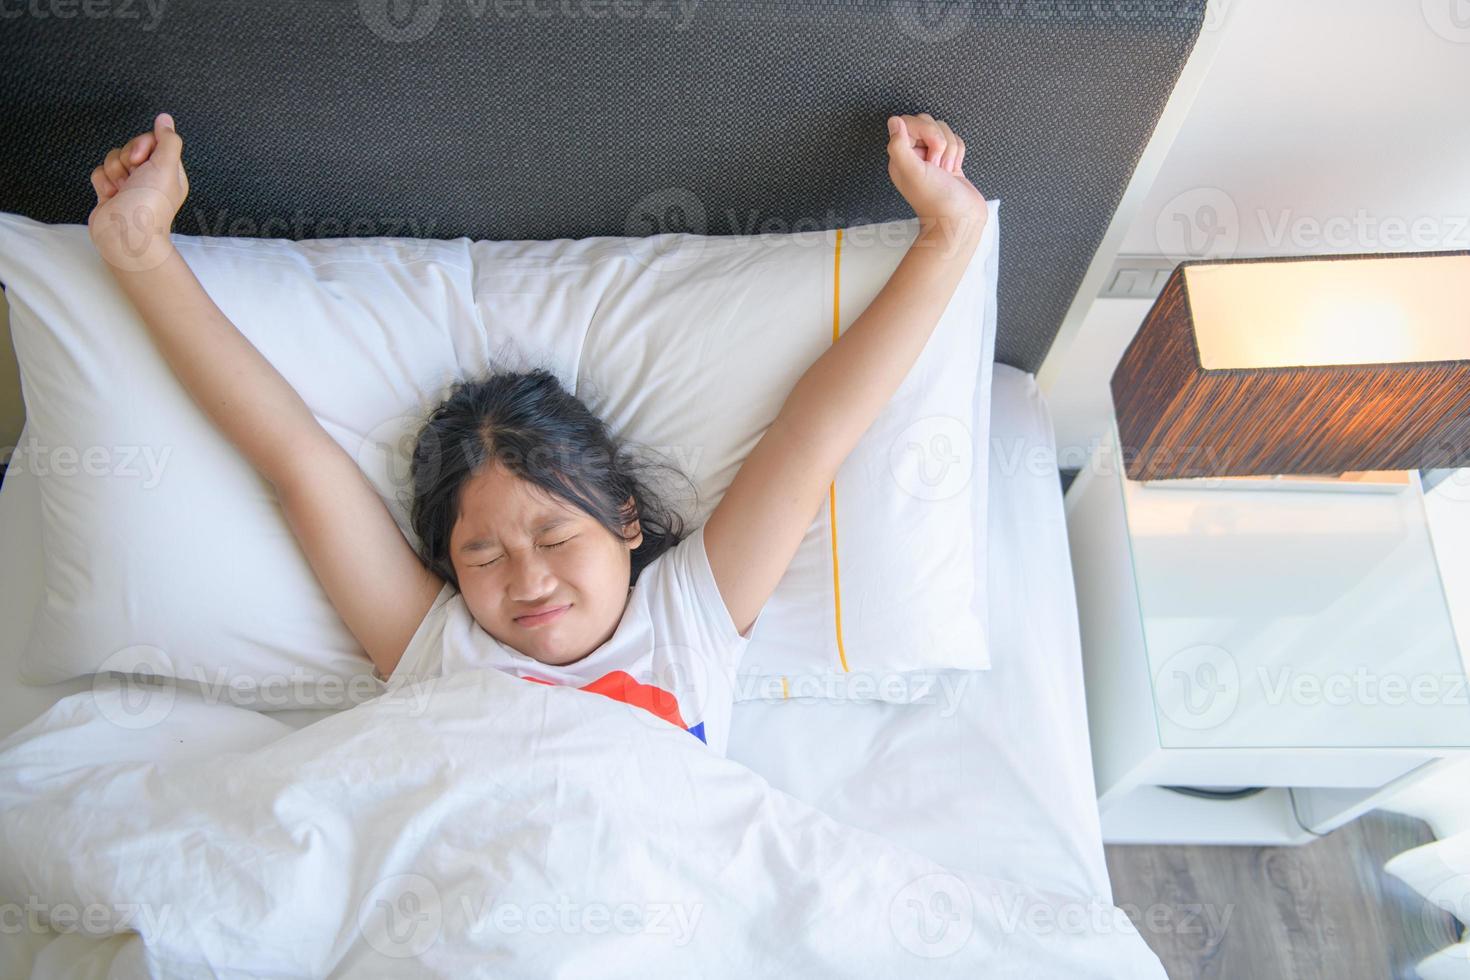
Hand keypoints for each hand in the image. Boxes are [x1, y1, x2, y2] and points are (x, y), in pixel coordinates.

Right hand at [88, 112, 189, 271]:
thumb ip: (167, 140)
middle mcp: (150, 177)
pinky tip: (111, 196)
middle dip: (126, 159)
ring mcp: (129, 185)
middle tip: (133, 176)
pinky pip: (99, 172)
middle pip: (131, 147)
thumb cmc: (149, 205)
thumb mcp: (167, 167)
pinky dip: (102, 182)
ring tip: (123, 190)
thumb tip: (165, 119)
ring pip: (113, 158)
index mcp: (169, 172)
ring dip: (114, 172)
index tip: (142, 159)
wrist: (124, 235)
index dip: (143, 144)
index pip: (153, 140)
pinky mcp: (110, 192)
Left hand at [885, 112, 986, 241]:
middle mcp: (914, 156)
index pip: (910, 122)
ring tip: (946, 170)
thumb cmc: (936, 201)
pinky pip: (956, 141)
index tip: (929, 156)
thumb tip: (894, 120)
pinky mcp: (949, 161)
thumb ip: (898, 146)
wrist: (959, 220)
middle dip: (940, 141)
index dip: (925, 132)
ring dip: (951, 150)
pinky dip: (959, 154)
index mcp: (901, 156)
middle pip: (928, 123)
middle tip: (937, 165)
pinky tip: (954, 170)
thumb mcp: (913, 172)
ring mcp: (932, 158)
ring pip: (945, 131)